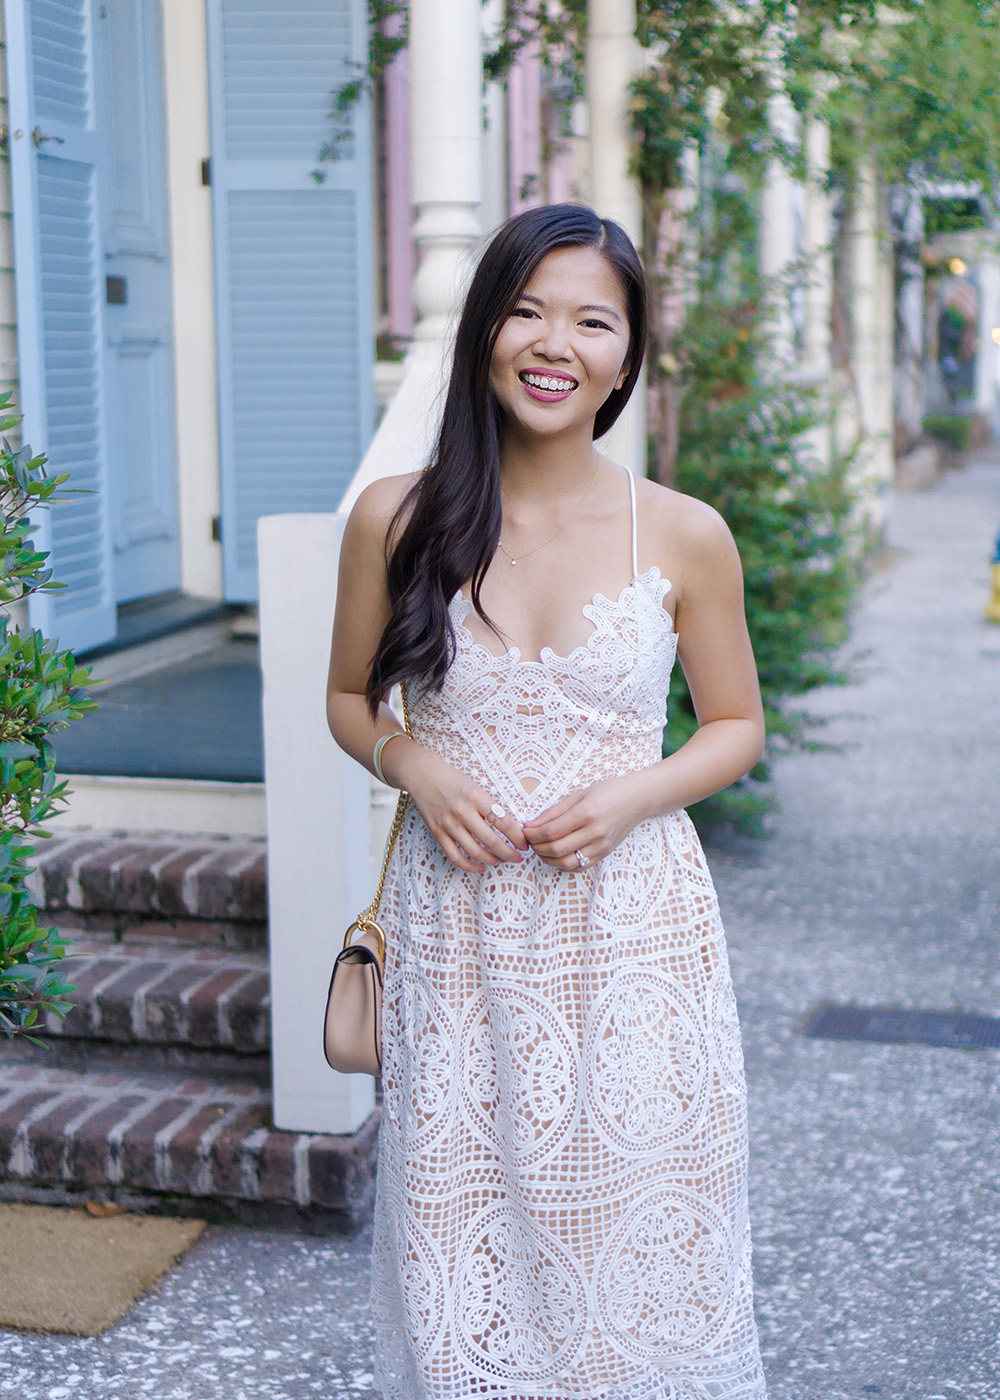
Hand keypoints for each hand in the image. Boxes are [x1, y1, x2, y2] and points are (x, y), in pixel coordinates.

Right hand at [394, 745, 527, 873]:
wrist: (420, 774)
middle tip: (518, 857)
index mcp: (476, 796)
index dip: (517, 837)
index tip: (525, 844)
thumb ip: (490, 805)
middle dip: (509, 853)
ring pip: (475, 852)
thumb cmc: (451, 778)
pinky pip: (455, 856)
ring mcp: (448, 823)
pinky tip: (480, 867)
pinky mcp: (437, 832)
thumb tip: (511, 828)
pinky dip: (469, 866)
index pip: (503, 822)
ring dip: (492, 861)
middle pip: (491, 841)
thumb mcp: (475, 786)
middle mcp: (462, 811)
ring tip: (501, 861)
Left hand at [522, 775, 646, 871]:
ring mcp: (602, 845)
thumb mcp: (578, 794)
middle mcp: (595, 832)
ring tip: (540, 849)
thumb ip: (553, 811)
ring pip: (566, 863)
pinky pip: (579, 866)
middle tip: (529, 841)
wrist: (637, 799)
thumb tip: (530, 825)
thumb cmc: (608, 792)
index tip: (524, 831)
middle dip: (536, 848)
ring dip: (547, 859)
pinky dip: (563, 864)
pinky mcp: (605, 853)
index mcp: (586, 813)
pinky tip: (556, 855)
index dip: (532, 834)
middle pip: (556, 850)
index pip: (551, 831)